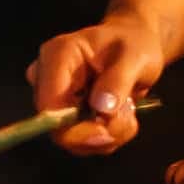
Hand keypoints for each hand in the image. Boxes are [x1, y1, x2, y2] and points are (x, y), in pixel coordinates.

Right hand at [33, 12, 165, 155]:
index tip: (106, 132)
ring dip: (106, 135)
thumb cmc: (134, 44)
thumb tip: (101, 110)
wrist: (135, 45)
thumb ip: (118, 80)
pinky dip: (106, 136)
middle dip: (97, 132)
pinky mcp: (65, 114)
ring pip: (72, 138)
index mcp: (57, 56)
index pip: (49, 105)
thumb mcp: (135, 57)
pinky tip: (121, 115)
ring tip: (128, 111)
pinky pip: (81, 140)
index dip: (73, 127)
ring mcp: (55, 98)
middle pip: (58, 127)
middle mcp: (47, 79)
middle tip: (127, 119)